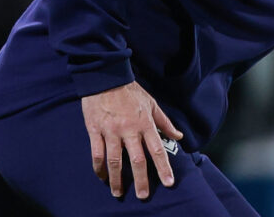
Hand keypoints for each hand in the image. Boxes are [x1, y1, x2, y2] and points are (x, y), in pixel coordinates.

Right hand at [81, 82, 183, 198]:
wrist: (106, 77)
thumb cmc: (131, 91)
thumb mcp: (152, 103)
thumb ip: (165, 122)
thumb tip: (178, 136)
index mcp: (145, 123)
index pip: (157, 150)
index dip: (164, 167)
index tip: (169, 183)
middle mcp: (129, 130)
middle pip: (137, 160)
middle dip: (141, 180)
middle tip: (144, 196)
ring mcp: (111, 131)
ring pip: (114, 161)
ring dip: (117, 179)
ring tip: (118, 193)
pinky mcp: (95, 131)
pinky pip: (97, 154)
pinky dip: (99, 168)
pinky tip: (102, 177)